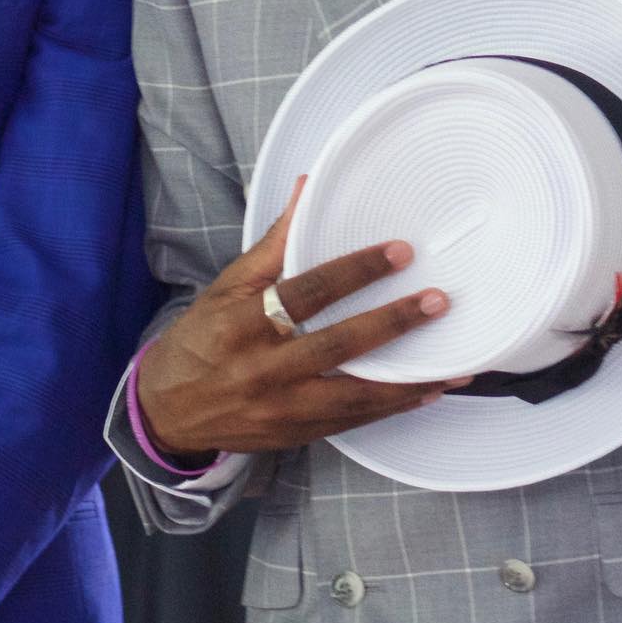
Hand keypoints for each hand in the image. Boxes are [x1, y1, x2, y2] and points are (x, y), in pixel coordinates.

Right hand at [137, 179, 467, 456]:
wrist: (166, 411)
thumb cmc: (200, 340)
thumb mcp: (225, 287)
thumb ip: (273, 244)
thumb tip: (307, 187)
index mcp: (242, 324)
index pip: (306, 292)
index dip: (355, 271)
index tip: (399, 253)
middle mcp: (262, 369)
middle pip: (336, 346)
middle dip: (392, 324)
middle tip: (438, 302)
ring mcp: (280, 409)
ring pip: (353, 397)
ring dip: (408, 381)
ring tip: (455, 365)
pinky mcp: (294, 435)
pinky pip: (352, 422)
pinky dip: (392, 407)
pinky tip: (427, 392)